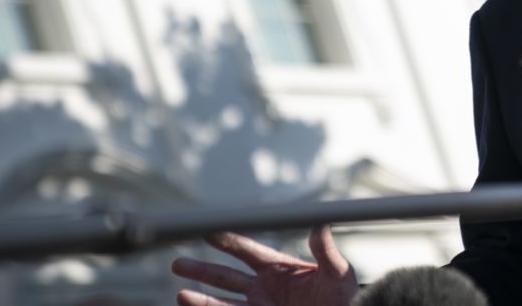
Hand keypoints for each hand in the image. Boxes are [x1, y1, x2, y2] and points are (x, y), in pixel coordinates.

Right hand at [170, 226, 358, 305]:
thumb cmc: (345, 297)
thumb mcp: (336, 272)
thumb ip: (325, 250)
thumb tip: (321, 222)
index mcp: (280, 268)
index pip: (247, 251)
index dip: (228, 241)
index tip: (207, 230)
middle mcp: (264, 287)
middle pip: (226, 276)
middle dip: (202, 269)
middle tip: (176, 263)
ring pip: (222, 302)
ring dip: (201, 298)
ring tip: (180, 294)